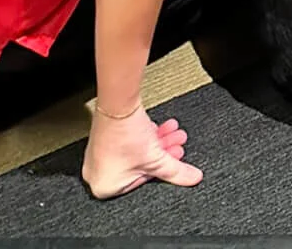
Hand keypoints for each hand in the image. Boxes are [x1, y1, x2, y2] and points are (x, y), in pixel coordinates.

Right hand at [82, 103, 200, 198]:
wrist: (117, 104)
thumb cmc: (126, 135)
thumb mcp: (157, 159)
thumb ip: (176, 172)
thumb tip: (193, 178)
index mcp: (105, 188)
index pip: (141, 183)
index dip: (161, 170)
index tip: (174, 159)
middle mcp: (98, 174)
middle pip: (140, 166)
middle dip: (163, 154)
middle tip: (177, 146)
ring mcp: (99, 155)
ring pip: (137, 152)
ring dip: (158, 143)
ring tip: (174, 134)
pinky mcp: (104, 138)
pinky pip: (129, 142)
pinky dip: (146, 137)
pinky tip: (162, 128)